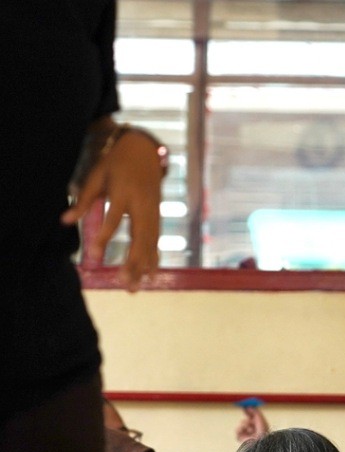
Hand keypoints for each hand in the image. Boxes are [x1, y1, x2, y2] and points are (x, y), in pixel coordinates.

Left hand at [62, 129, 163, 291]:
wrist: (144, 150)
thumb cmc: (116, 162)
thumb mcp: (96, 176)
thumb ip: (83, 200)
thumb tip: (64, 220)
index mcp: (124, 192)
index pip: (114, 219)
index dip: (103, 238)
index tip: (92, 257)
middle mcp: (143, 204)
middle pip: (139, 237)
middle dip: (132, 262)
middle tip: (124, 284)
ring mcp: (154, 211)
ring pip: (150, 242)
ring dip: (143, 266)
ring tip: (135, 287)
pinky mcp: (158, 215)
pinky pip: (157, 240)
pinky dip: (154, 258)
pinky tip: (151, 275)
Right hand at [235, 407, 269, 442]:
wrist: (259, 443)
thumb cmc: (263, 432)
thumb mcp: (260, 419)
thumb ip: (255, 412)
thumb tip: (249, 406)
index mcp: (260, 427)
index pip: (254, 417)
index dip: (250, 411)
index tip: (247, 405)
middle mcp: (254, 431)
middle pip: (247, 419)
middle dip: (246, 413)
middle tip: (244, 408)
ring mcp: (247, 435)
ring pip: (242, 423)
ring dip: (245, 423)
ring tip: (250, 428)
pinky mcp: (241, 439)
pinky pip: (237, 430)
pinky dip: (241, 429)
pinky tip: (246, 433)